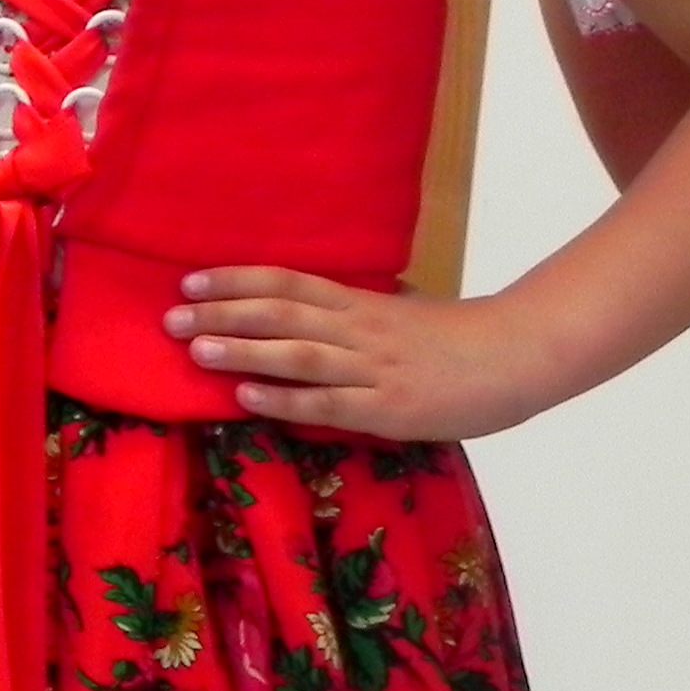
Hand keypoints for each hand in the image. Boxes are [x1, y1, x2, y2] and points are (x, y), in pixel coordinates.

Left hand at [168, 266, 557, 441]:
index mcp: (360, 303)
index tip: (189, 281)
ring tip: (195, 350)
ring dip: (243, 351)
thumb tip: (301, 304)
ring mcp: (374, 370)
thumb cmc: (455, 336)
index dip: (235, 281)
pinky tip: (247, 397)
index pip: (286, 283)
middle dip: (223, 315)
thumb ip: (351, 309)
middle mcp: (359, 330)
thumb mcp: (398, 310)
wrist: (519, 358)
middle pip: (280, 314)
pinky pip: (330, 404)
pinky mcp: (390, 409)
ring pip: (298, 355)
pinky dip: (285, 400)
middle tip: (170, 317)